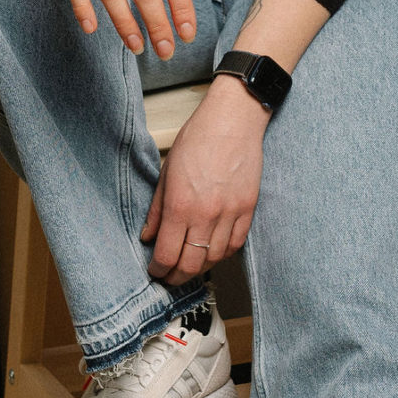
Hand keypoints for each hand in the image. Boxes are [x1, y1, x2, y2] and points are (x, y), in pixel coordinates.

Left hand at [142, 76, 267, 280]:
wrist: (233, 120)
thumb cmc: (198, 139)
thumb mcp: (167, 172)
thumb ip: (157, 209)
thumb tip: (148, 236)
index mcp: (180, 205)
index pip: (167, 254)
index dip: (158, 269)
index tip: (155, 270)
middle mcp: (206, 214)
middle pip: (191, 264)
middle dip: (176, 277)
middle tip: (169, 277)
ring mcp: (230, 213)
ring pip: (215, 259)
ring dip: (200, 267)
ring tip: (189, 265)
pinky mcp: (248, 209)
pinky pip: (236, 244)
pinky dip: (223, 254)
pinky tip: (213, 252)